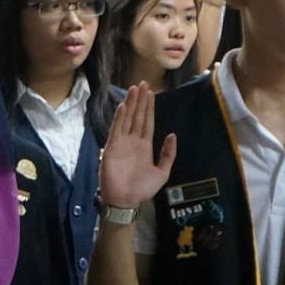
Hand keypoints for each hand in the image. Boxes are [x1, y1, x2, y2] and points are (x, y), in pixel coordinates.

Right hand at [99, 84, 176, 207]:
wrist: (126, 200)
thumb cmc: (143, 188)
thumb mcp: (162, 172)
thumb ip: (168, 154)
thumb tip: (172, 134)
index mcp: (145, 145)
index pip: (147, 122)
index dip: (149, 107)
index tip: (150, 92)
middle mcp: (133, 141)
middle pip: (137, 116)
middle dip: (140, 100)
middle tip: (142, 83)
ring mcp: (122, 142)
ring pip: (127, 119)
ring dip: (130, 104)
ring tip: (133, 89)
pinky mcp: (112, 147)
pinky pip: (116, 129)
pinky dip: (120, 117)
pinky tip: (124, 106)